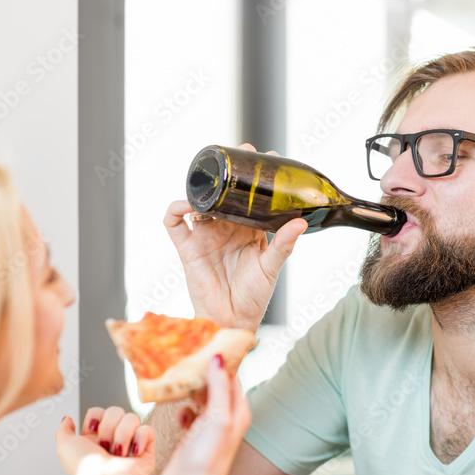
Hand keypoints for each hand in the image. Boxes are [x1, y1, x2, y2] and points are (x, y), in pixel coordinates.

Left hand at [55, 406, 155, 474]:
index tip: (91, 431)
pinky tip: (132, 453)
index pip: (99, 411)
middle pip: (116, 411)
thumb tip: (68, 418)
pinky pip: (148, 430)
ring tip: (118, 454)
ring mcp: (131, 444)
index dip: (96, 417)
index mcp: (94, 438)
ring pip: (132, 418)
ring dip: (122, 435)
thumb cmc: (84, 469)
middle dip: (108, 428)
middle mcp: (113, 439)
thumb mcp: (65, 445)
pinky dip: (139, 439)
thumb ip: (64, 429)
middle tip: (104, 447)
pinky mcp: (146, 450)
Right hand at [159, 355, 250, 474]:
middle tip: (185, 356)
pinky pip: (189, 413)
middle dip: (202, 372)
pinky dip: (183, 408)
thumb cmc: (207, 460)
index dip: (219, 360)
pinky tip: (178, 410)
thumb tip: (219, 358)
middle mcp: (227, 418)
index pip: (231, 376)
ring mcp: (211, 427)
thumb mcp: (218, 418)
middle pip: (216, 385)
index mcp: (239, 411)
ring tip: (178, 378)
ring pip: (201, 398)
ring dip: (190, 389)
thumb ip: (219, 387)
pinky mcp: (194, 436)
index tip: (204, 343)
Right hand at [164, 143, 307, 329]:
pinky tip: (187, 204)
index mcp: (248, 229)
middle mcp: (225, 228)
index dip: (256, 177)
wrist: (232, 320)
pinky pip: (174, 224)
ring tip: (213, 177)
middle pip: (222, 192)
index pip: (250, 197)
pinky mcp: (187, 248)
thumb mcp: (272, 267)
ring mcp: (204, 236)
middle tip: (240, 153)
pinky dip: (176, 209)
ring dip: (202, 187)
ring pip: (197, 202)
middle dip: (228, 171)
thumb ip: (284, 244)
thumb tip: (300, 222)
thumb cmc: (254, 296)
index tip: (269, 158)